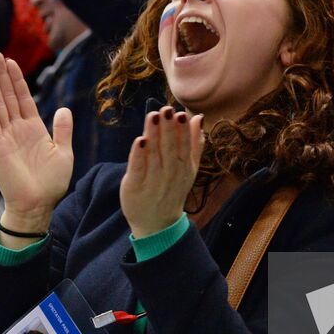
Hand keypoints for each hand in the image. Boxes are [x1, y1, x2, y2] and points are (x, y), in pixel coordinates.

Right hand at [0, 52, 72, 236]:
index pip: (23, 98)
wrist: (38, 205)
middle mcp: (17, 129)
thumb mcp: (64, 153)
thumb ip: (63, 130)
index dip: (17, 79)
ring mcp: (6, 136)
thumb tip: (64, 108)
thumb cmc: (51, 184)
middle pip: (8, 95)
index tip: (11, 61)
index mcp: (33, 128)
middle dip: (2, 74)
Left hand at [119, 107, 203, 237]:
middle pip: (170, 148)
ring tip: (153, 116)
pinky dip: (139, 155)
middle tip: (166, 109)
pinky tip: (140, 140)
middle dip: (168, 128)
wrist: (157, 224)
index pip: (185, 146)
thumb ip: (195, 144)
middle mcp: (170, 174)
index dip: (182, 130)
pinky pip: (138, 168)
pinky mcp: (135, 186)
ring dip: (153, 134)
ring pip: (154, 155)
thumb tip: (198, 118)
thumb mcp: (189, 169)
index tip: (180, 113)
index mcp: (185, 168)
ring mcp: (153, 181)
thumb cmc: (172, 190)